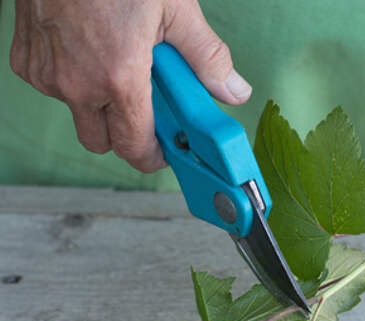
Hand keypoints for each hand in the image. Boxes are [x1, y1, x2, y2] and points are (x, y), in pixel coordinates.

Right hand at [9, 0, 251, 171]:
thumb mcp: (176, 9)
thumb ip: (207, 58)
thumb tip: (233, 91)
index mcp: (119, 78)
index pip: (135, 147)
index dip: (153, 156)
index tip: (166, 150)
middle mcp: (76, 85)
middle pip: (102, 143)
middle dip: (125, 136)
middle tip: (145, 110)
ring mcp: (47, 74)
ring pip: (76, 115)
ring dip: (98, 105)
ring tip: (117, 65)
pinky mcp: (25, 59)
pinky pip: (53, 88)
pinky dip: (72, 80)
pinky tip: (87, 50)